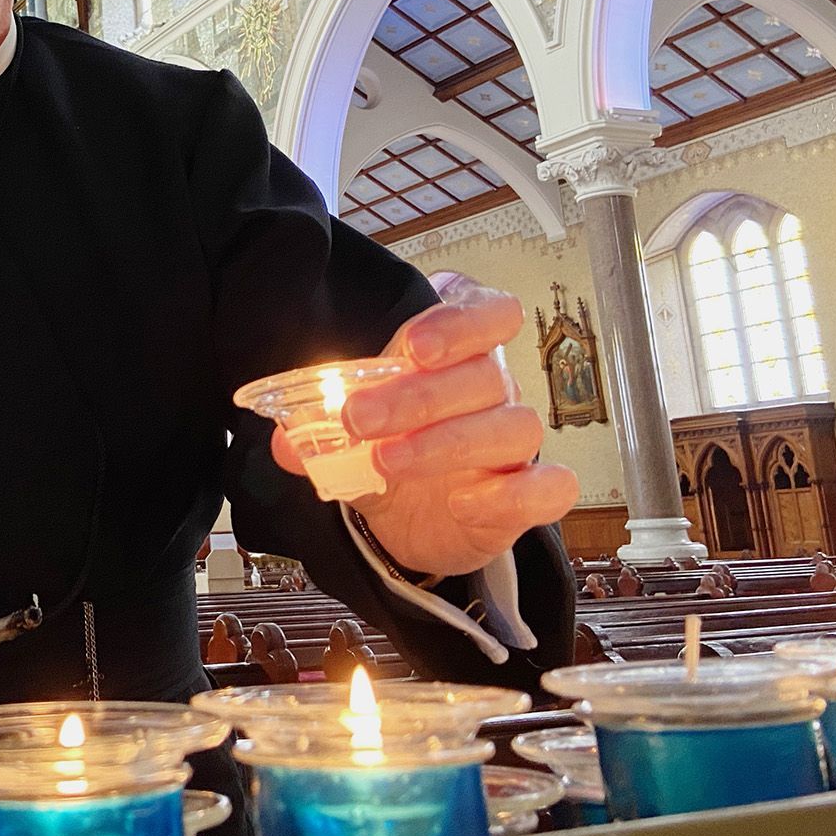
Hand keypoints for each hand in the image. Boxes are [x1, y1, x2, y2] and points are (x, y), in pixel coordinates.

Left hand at [271, 291, 577, 575]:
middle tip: (359, 417)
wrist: (413, 523)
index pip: (489, 312)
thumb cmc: (390, 454)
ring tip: (386, 461)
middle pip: (484, 373)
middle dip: (418, 395)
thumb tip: (285, 439)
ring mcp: (514, 445)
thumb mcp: (347, 437)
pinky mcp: (526, 496)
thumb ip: (318, 430)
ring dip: (445, 442)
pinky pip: (551, 486)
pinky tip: (463, 501)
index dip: (459, 321)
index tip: (414, 344)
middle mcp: (493, 392)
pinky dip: (514, 493)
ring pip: (515, 426)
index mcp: (456, 356)